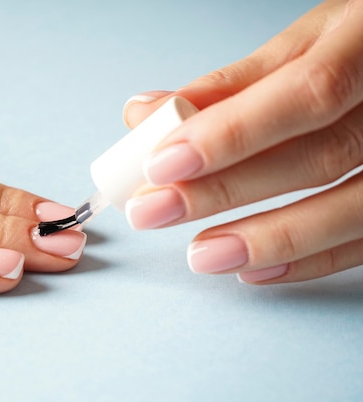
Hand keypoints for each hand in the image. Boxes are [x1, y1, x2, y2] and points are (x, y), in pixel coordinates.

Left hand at [122, 0, 362, 283]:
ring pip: (350, 209)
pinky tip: (254, 269)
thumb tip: (145, 116)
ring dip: (267, 240)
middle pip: (317, 158)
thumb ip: (227, 85)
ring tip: (202, 254)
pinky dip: (310, 260)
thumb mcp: (299, 45)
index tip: (162, 164)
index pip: (305, 92)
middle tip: (155, 210)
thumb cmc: (351, 50)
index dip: (231, 134)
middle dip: (225, 191)